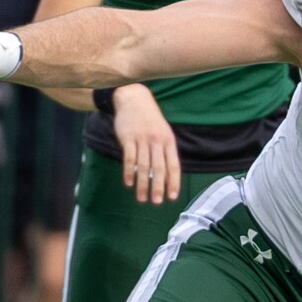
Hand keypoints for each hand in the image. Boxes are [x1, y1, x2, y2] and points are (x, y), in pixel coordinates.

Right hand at [112, 83, 179, 204]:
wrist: (134, 99)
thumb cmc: (150, 120)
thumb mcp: (163, 133)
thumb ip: (165, 153)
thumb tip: (166, 177)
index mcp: (168, 141)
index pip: (173, 165)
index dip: (173, 182)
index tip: (172, 197)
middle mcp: (157, 141)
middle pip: (158, 168)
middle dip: (158, 187)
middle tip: (156, 202)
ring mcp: (142, 139)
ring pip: (143, 166)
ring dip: (142, 184)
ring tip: (141, 198)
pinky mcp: (128, 137)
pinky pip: (129, 158)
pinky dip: (129, 172)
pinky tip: (128, 183)